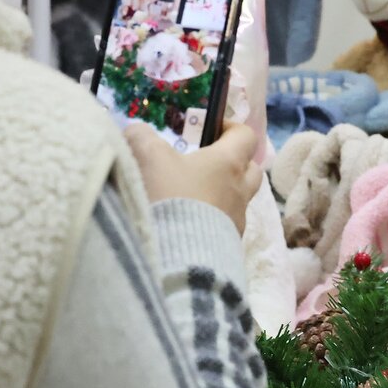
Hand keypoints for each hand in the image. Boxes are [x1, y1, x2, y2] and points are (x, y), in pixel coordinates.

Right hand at [126, 123, 262, 234]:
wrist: (176, 259)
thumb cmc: (169, 197)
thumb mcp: (147, 158)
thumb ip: (140, 137)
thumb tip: (136, 131)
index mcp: (229, 163)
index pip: (246, 136)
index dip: (231, 128)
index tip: (210, 130)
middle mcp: (240, 191)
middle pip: (251, 170)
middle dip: (234, 163)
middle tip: (205, 164)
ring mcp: (236, 222)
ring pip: (239, 200)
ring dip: (221, 195)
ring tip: (191, 197)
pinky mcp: (228, 247)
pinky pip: (225, 227)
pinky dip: (211, 222)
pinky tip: (186, 225)